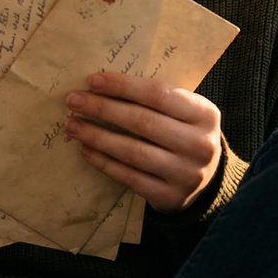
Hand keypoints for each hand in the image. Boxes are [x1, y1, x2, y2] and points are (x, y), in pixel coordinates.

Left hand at [64, 73, 221, 211]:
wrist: (205, 179)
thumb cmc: (183, 133)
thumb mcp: (183, 112)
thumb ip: (154, 98)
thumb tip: (101, 85)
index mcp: (205, 114)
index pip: (158, 94)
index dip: (123, 86)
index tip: (92, 81)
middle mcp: (200, 145)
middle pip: (142, 122)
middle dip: (103, 109)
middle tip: (74, 101)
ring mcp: (186, 174)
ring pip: (133, 151)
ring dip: (97, 136)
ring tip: (72, 126)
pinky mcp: (170, 197)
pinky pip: (129, 177)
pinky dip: (104, 162)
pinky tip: (86, 150)